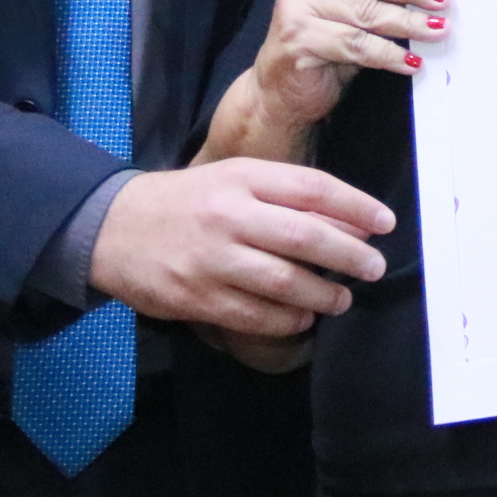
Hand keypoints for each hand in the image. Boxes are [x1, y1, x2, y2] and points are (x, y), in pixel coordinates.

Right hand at [87, 158, 393, 339]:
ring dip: (323, 294)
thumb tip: (348, 220)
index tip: (385, 223)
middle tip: (373, 267)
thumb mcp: (231, 179)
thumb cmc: (186, 201)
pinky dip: (287, 320)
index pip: (312, 187)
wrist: (111, 228)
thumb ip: (283, 194)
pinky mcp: (197, 297)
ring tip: (342, 299)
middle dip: (349, 255)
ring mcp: (212, 259)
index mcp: (241, 177)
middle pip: (305, 236)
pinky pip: (255, 315)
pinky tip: (302, 318)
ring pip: (284, 281)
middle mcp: (229, 215)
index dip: (355, 206)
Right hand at [251, 0, 448, 140]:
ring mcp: (297, 9)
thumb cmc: (321, 44)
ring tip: (438, 30)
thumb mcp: (345, 9)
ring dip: (409, 23)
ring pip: (367, 13)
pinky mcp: (301, 42)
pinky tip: (412, 62)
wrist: (279, 92)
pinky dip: (390, 55)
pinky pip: (358, 46)